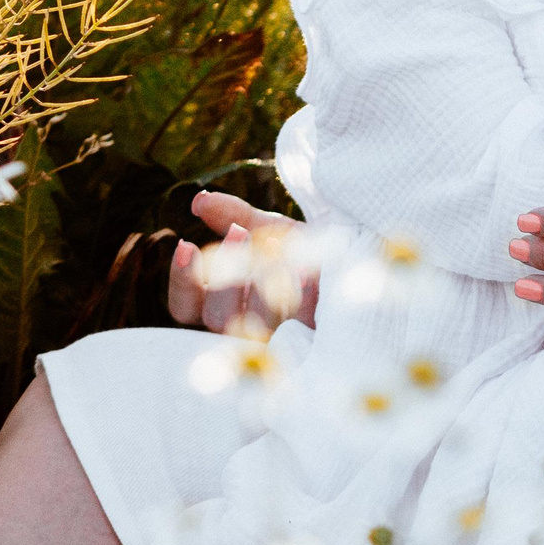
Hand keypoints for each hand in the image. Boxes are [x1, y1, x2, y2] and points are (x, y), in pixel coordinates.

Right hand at [174, 190, 319, 333]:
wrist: (360, 266)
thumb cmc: (307, 253)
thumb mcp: (272, 230)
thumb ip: (235, 217)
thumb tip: (198, 200)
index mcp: (226, 304)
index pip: (185, 307)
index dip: (182, 280)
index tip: (186, 244)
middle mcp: (245, 327)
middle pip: (215, 318)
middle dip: (224, 276)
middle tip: (239, 232)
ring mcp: (277, 340)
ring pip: (253, 328)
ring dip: (260, 287)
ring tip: (275, 249)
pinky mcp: (310, 344)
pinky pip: (297, 331)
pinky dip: (299, 299)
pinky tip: (305, 274)